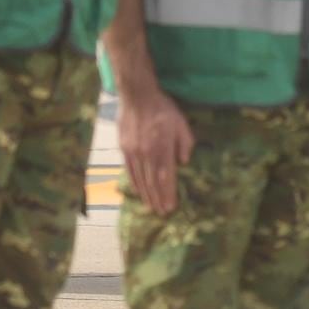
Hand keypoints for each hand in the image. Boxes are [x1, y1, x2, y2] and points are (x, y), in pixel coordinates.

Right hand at [116, 87, 192, 213]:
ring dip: (147, 195)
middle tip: (162, 213)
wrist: (137, 96)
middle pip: (153, 182)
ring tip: (151, 207)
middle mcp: (147, 153)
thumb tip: (184, 163)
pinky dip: (135, 183)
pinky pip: (129, 171)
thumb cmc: (163, 109)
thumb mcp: (181, 123)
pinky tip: (139, 192)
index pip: (166, 176)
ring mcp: (134, 152)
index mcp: (162, 148)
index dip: (169, 193)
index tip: (171, 207)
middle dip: (158, 199)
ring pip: (141, 179)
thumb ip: (185, 143)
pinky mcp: (124, 149)